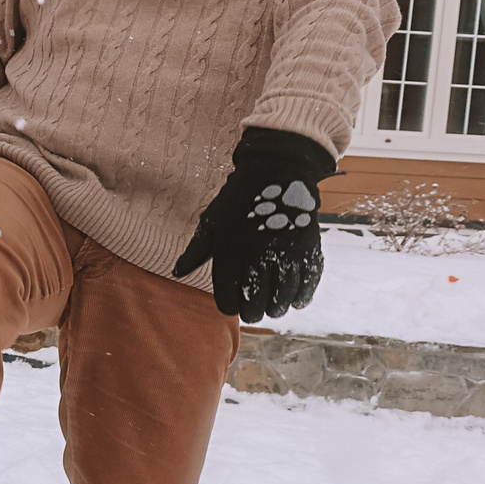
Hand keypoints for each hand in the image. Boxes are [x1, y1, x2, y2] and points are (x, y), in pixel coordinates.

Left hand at [172, 127, 337, 321]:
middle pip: (256, 303)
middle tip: (255, 311)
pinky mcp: (307, 248)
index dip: (230, 306)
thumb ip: (195, 251)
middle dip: (254, 311)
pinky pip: (307, 282)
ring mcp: (284, 253)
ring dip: (277, 307)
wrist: (274, 171)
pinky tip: (295, 300)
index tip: (233, 304)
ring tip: (273, 308)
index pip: (228, 297)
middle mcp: (256, 256)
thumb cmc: (237, 200)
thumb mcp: (211, 222)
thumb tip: (177, 273)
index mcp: (228, 252)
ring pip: (282, 297)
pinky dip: (302, 296)